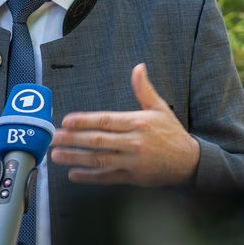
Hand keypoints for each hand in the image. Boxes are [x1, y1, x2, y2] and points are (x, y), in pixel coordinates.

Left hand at [49, 63, 199, 185]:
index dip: (84, 121)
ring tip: (56, 155)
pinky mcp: (132, 177)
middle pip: (98, 140)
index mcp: (138, 123)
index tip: (66, 121)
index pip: (106, 121)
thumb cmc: (172, 133)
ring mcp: (132, 162)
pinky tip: (73, 174)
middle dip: (73, 139)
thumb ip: (144, 89)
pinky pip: (107, 177)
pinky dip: (89, 177)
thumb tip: (138, 67)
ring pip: (99, 160)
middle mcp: (133, 142)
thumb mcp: (160, 108)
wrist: (190, 162)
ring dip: (75, 158)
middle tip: (53, 137)